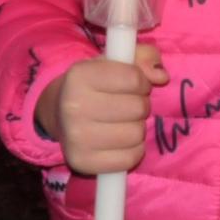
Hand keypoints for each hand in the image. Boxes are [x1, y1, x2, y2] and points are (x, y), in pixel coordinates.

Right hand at [38, 45, 166, 173]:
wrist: (59, 114)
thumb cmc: (94, 84)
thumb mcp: (115, 61)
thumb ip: (143, 57)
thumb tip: (161, 76)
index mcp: (80, 75)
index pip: (134, 79)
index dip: (142, 81)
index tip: (135, 84)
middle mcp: (74, 106)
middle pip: (138, 108)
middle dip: (140, 104)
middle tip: (128, 104)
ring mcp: (76, 138)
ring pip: (136, 134)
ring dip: (137, 127)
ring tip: (124, 122)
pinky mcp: (82, 162)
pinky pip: (130, 158)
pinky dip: (133, 150)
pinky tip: (121, 141)